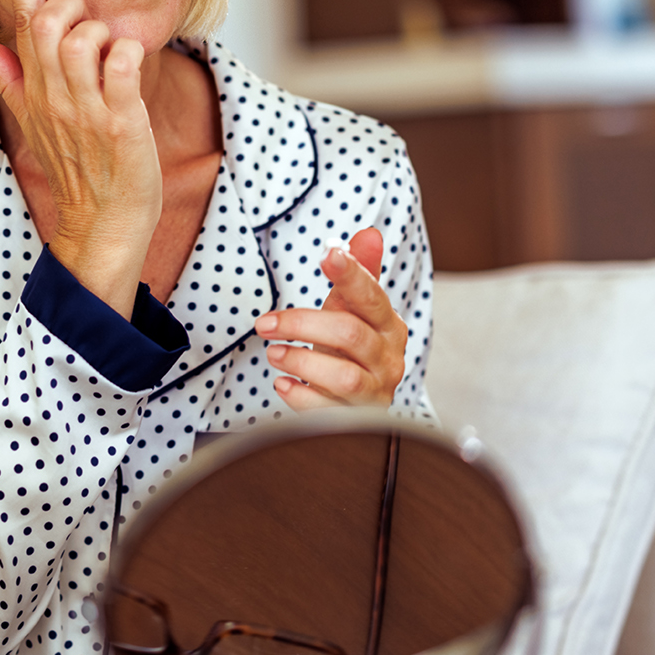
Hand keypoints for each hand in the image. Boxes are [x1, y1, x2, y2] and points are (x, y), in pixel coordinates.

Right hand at [0, 0, 160, 314]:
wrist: (101, 222)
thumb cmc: (78, 169)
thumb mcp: (35, 121)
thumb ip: (10, 78)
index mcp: (34, 88)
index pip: (21, 20)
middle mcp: (54, 94)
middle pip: (46, 21)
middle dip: (70, 7)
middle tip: (88, 26)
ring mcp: (85, 108)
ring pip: (82, 38)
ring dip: (103, 34)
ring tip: (112, 59)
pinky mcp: (120, 121)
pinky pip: (122, 65)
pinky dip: (128, 53)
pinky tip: (130, 67)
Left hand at [254, 228, 407, 410]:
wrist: (360, 404)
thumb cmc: (352, 350)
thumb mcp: (355, 312)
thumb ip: (360, 275)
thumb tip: (368, 233)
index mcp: (389, 325)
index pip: (372, 295)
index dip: (351, 274)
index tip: (327, 253)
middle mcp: (389, 359)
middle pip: (350, 334)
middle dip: (301, 324)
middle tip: (265, 323)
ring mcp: (376, 392)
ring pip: (344, 377)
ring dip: (302, 361)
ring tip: (272, 352)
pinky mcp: (356, 421)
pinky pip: (329, 412)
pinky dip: (301, 397)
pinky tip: (282, 384)